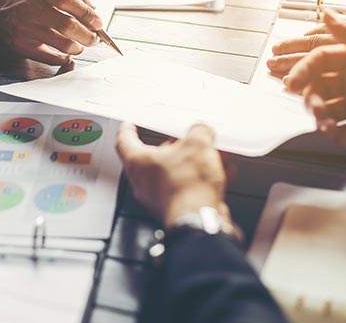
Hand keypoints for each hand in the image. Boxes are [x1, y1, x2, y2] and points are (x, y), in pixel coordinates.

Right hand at [0, 0, 101, 65]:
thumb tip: (92, 5)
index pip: (67, 0)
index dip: (86, 13)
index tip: (98, 22)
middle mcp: (28, 7)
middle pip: (67, 25)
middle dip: (88, 35)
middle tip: (94, 38)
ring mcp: (24, 28)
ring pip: (62, 44)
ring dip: (78, 47)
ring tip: (80, 45)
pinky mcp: (21, 46)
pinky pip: (51, 58)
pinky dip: (64, 58)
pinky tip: (66, 53)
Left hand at [115, 122, 231, 226]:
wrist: (199, 219)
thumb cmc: (187, 187)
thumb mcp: (197, 145)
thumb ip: (198, 132)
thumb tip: (202, 131)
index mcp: (138, 162)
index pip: (124, 141)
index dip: (128, 130)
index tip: (130, 125)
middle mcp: (144, 181)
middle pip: (156, 157)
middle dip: (175, 146)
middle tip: (187, 138)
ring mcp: (159, 197)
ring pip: (175, 172)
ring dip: (193, 162)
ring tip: (211, 154)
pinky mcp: (176, 208)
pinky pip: (187, 187)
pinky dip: (202, 178)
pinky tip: (221, 172)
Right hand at [284, 10, 345, 157]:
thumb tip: (327, 12)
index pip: (320, 61)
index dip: (304, 70)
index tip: (293, 82)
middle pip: (319, 87)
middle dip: (312, 99)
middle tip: (314, 108)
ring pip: (327, 110)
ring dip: (322, 118)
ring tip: (327, 124)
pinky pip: (341, 131)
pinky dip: (336, 133)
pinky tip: (336, 133)